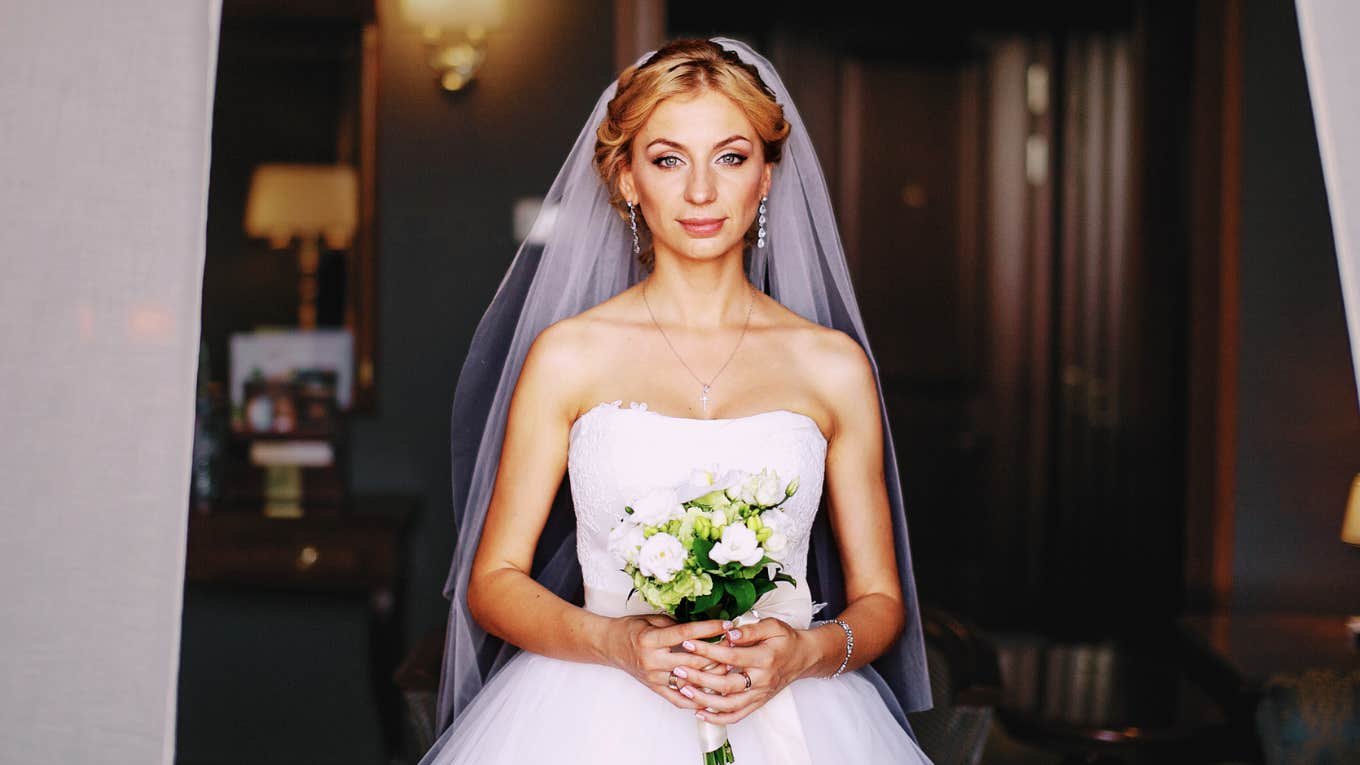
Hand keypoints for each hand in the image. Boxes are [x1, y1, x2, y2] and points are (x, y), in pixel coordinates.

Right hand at [605, 614, 729, 710]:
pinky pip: (680, 699)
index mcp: (650, 640)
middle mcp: (653, 662)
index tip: (726, 624)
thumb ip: (676, 624)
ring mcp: (654, 678)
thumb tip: (704, 627)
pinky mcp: (656, 689)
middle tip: (735, 645)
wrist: (609, 645)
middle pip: (692, 661)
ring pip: (690, 681)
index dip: (709, 629)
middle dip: (717, 653)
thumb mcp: (651, 619)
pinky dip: (698, 699)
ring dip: (712, 675)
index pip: (686, 634)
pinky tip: (714, 695)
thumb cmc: (630, 629)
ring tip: (731, 668)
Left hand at [676, 618, 815, 723]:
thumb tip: (728, 632)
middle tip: (680, 669)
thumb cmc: (786, 639)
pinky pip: (737, 716)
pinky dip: (717, 718)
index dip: (708, 651)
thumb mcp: (771, 626)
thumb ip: (749, 630)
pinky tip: (700, 712)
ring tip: (684, 690)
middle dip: (700, 678)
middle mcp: (762, 680)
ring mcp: (759, 694)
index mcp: (764, 658)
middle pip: (726, 684)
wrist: (803, 657)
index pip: (731, 657)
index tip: (689, 643)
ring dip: (704, 699)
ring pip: (729, 704)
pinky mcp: (758, 703)